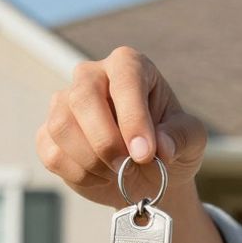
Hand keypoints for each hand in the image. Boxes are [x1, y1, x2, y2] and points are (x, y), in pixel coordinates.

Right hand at [36, 46, 206, 207]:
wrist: (149, 174)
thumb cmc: (170, 146)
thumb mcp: (192, 140)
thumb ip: (181, 137)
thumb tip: (160, 145)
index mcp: (129, 66)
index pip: (124, 79)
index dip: (133, 118)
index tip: (145, 154)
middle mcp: (92, 76)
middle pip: (83, 97)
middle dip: (106, 141)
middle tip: (128, 167)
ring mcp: (65, 103)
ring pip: (61, 126)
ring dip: (92, 160)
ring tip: (119, 172)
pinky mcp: (49, 134)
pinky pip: (52, 153)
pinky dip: (80, 174)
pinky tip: (101, 176)